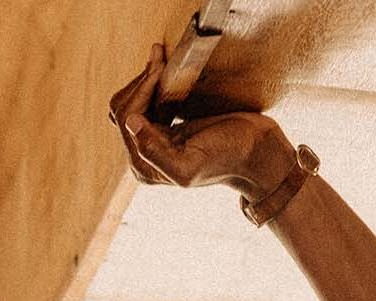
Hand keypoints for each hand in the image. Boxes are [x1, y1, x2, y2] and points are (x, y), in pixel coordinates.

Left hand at [108, 42, 292, 195]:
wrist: (253, 152)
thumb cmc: (226, 157)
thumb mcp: (188, 164)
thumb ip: (155, 151)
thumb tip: (130, 124)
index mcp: (144, 167)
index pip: (126, 122)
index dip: (140, 92)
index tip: (160, 69)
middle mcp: (143, 157)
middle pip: (123, 111)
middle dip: (140, 82)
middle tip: (159, 57)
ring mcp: (153, 141)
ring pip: (131, 104)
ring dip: (144, 80)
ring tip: (160, 59)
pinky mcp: (165, 127)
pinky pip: (146, 102)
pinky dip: (152, 83)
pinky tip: (164, 71)